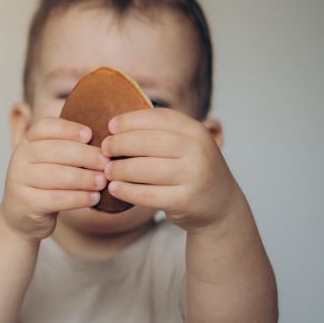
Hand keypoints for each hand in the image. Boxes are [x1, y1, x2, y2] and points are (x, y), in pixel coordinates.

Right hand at [2, 116, 107, 239]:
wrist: (21, 215)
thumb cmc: (45, 184)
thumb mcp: (50, 161)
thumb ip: (68, 148)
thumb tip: (106, 140)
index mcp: (27, 143)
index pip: (45, 127)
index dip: (68, 129)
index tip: (89, 135)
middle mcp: (20, 159)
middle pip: (55, 150)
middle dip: (85, 155)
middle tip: (106, 162)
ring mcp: (20, 181)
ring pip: (57, 176)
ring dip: (85, 178)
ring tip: (103, 181)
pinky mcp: (27, 203)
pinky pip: (57, 198)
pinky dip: (79, 198)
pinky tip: (94, 198)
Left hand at [102, 108, 238, 229]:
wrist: (219, 204)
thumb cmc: (190, 170)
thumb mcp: (185, 145)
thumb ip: (159, 133)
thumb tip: (114, 125)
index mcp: (195, 131)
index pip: (159, 118)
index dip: (131, 120)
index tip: (110, 126)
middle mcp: (198, 150)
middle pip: (149, 142)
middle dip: (120, 144)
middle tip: (104, 150)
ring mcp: (194, 176)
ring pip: (146, 169)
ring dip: (120, 169)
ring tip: (107, 170)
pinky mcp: (185, 200)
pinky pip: (148, 194)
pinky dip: (127, 191)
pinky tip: (114, 188)